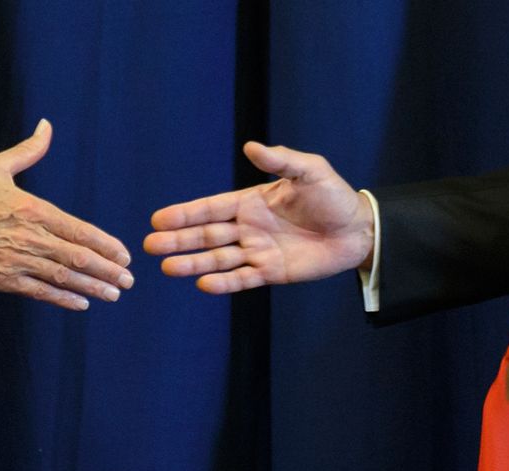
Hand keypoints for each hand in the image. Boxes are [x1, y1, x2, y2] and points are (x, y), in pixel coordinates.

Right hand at [0, 119, 133, 309]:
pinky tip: (82, 303)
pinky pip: (38, 291)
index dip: (105, 245)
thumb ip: (29, 151)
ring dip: (93, 287)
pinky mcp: (0, 279)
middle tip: (129, 281)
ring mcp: (15, 260)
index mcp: (32, 208)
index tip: (124, 255)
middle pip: (78, 257)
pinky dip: (62, 298)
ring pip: (63, 277)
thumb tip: (47, 126)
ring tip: (114, 294)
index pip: (80, 230)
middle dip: (108, 270)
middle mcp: (29, 236)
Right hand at [143, 142, 373, 293]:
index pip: (211, 208)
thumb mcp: (310, 172)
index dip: (185, 214)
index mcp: (251, 202)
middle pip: (206, 235)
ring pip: (218, 258)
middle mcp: (248, 227)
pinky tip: (202, 285)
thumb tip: (251, 147)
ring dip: (193, 263)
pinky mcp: (270, 273)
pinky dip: (223, 283)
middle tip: (150, 246)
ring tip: (167, 268)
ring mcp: (257, 251)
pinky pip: (242, 278)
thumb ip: (281, 161)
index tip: (158, 219)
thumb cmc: (334, 197)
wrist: (358, 230)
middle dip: (179, 240)